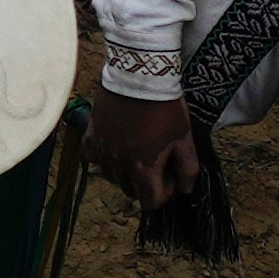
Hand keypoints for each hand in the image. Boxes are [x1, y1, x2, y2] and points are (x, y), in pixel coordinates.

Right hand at [85, 93, 207, 215]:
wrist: (140, 74)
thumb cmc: (165, 107)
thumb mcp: (185, 139)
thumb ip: (187, 170)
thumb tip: (184, 190)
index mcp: (143, 169)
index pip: (151, 203)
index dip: (165, 193)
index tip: (170, 175)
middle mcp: (119, 164)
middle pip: (130, 191)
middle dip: (145, 183)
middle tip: (155, 161)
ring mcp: (102, 149)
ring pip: (111, 176)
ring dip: (124, 172)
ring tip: (135, 151)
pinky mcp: (91, 132)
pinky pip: (92, 156)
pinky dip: (102, 156)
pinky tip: (113, 145)